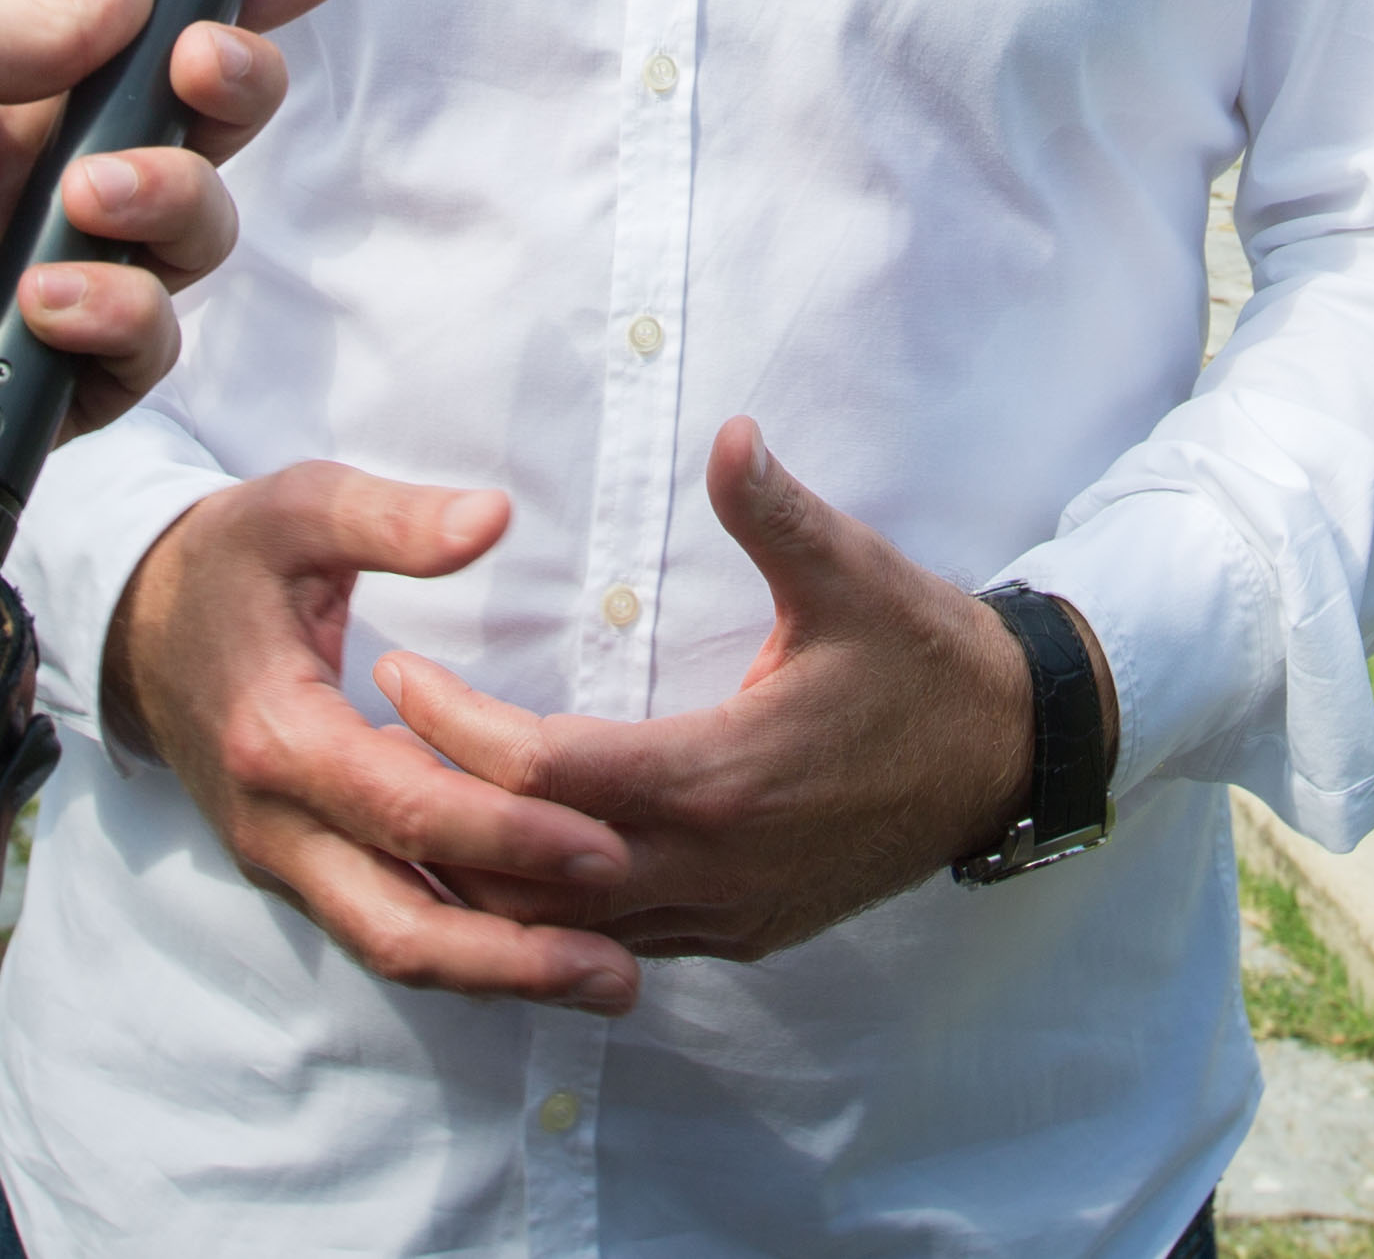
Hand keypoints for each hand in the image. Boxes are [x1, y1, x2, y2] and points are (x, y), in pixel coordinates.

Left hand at [0, 0, 332, 554]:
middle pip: (200, 129)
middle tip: (198, 71)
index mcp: (1, 88)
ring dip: (167, 204)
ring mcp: (47, 282)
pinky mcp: (46, 384)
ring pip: (195, 236)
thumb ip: (42, 17)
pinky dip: (118, 320)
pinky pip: (147, 349)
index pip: (146, 31)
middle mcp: (37, 179)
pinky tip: (46, 309)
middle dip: (229, 86)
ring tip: (82, 206)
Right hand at [103, 468, 641, 1012]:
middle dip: (513, 957)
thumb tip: (491, 518)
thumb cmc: (230, 560)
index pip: (405, 810)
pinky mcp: (297, 870)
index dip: (508, 834)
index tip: (606, 843)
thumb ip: (392, 519)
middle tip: (622, 969)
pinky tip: (546, 955)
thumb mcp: (299, 510)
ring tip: (609, 980)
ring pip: (391, 947)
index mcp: (276, 737)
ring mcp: (280, 859)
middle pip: (398, 925)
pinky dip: (463, 952)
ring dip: (499, 975)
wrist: (137, 626)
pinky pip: (382, 926)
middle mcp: (274, 824)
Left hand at [383, 419, 1050, 968]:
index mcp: (719, 777)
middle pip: (527, 870)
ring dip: (482, 877)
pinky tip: (504, 868)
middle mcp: (710, 866)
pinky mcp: (745, 933)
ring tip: (403, 812)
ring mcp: (727, 914)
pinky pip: (618, 940)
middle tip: (360, 754)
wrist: (1013, 758)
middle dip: (438, 816)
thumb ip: (775, 510)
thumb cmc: (924, 660)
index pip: (543, 770)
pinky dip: (548, 912)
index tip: (395, 672)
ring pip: (565, 928)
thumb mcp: (854, 574)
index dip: (457, 727)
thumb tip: (728, 433)